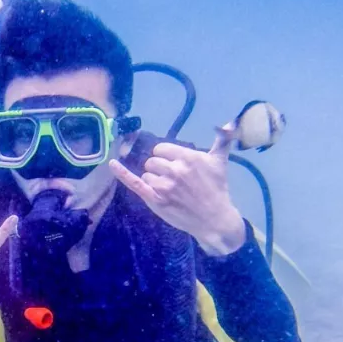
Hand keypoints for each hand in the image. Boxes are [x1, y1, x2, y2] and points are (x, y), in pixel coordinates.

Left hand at [108, 131, 245, 255]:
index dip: (167, 157)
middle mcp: (175, 170)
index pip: (161, 149)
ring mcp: (164, 186)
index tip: (177, 166)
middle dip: (161, 169)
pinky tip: (112, 164)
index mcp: (188, 157)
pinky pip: (134, 182)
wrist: (214, 219)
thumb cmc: (217, 189)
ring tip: (172, 192)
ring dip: (155, 181)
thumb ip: (223, 140)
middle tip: (176, 182)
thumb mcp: (220, 162)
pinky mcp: (155, 200)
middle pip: (152, 161)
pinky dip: (121, 173)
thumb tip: (230, 122)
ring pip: (146, 175)